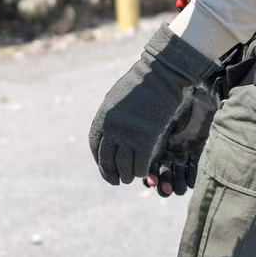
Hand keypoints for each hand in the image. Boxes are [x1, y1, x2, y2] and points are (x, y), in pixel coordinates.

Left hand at [88, 25, 218, 185]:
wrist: (161, 76)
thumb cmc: (141, 84)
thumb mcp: (117, 99)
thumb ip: (112, 117)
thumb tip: (110, 136)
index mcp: (103, 116)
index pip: (95, 145)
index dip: (99, 159)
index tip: (105, 166)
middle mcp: (113, 128)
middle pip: (107, 159)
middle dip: (109, 173)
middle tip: (115, 180)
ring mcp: (130, 134)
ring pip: (123, 165)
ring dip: (126, 175)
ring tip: (129, 178)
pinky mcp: (147, 138)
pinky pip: (141, 163)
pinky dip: (140, 171)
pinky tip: (142, 172)